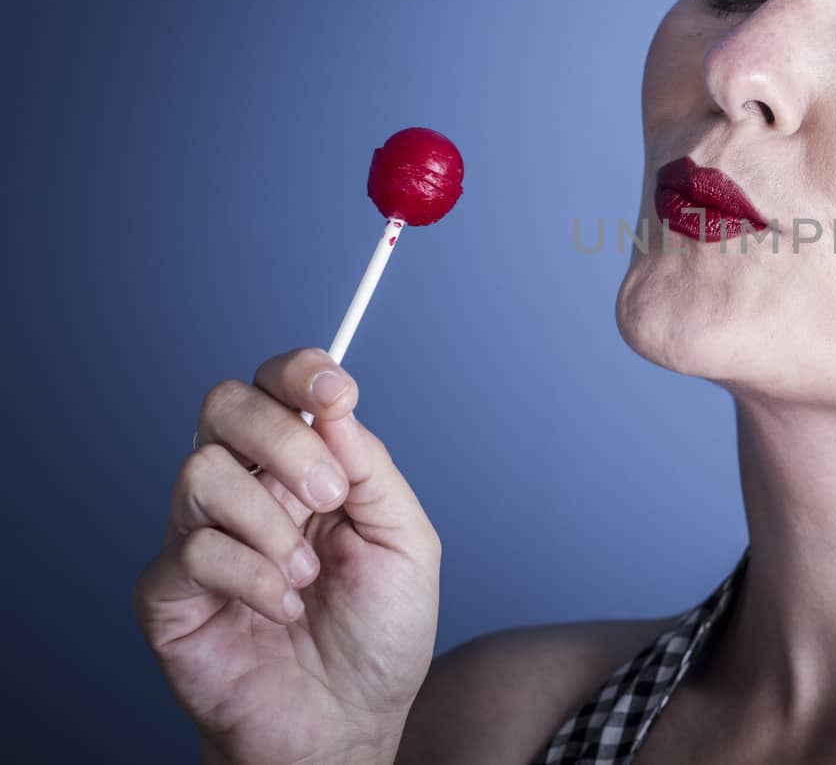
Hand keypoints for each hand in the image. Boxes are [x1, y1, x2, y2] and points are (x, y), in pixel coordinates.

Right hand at [133, 348, 441, 763]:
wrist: (347, 724)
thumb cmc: (379, 637)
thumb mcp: (406, 541)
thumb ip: (372, 468)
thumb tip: (336, 406)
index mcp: (304, 468)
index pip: (278, 387)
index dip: (299, 373)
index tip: (336, 393)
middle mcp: (247, 489)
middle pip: (225, 405)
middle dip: (281, 438)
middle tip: (328, 495)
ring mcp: (201, 535)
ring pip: (202, 470)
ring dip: (269, 523)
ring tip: (305, 575)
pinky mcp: (167, 590)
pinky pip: (192, 549)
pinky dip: (251, 578)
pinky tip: (281, 608)